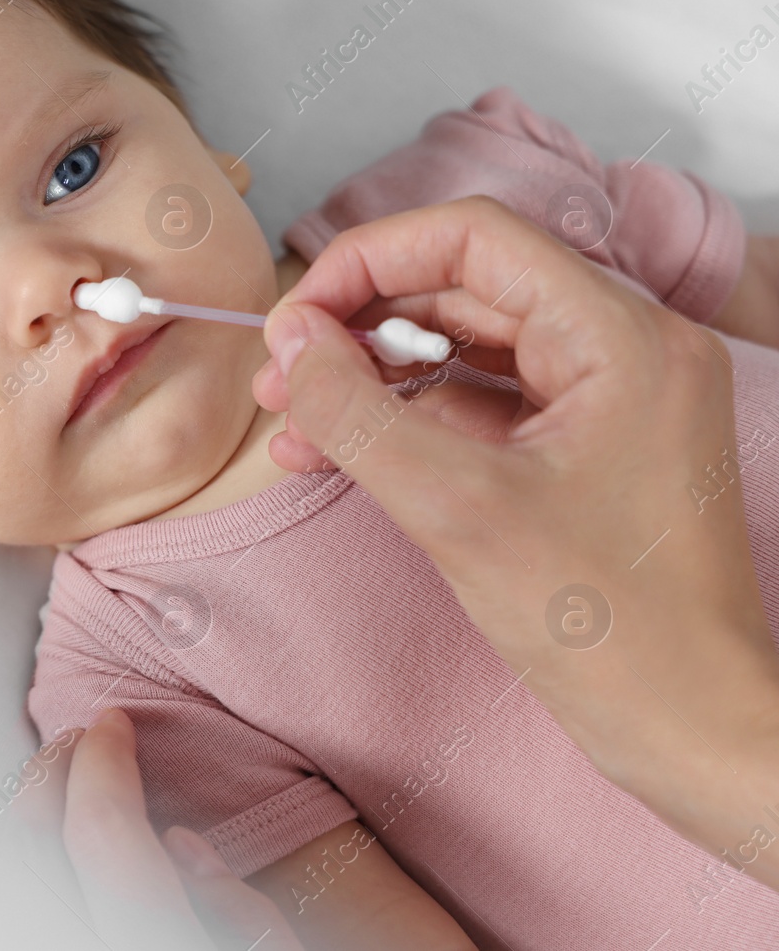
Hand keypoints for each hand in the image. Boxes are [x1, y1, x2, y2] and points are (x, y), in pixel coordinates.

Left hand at [17, 709, 303, 949]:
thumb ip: (245, 915)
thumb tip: (181, 847)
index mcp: (159, 941)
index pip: (104, 833)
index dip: (102, 761)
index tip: (113, 721)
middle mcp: (97, 947)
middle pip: (37, 844)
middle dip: (55, 771)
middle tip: (86, 735)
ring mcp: (63, 949)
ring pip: (16, 871)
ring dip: (38, 812)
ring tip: (73, 778)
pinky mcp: (52, 949)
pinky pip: (27, 899)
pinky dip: (35, 856)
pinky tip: (66, 841)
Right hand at [251, 195, 778, 887]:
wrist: (688, 730)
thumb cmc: (613, 630)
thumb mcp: (458, 510)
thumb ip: (358, 414)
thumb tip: (290, 342)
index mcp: (621, 337)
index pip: (476, 240)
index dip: (370, 260)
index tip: (297, 314)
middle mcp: (621, 350)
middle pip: (464, 289)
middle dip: (360, 325)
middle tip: (281, 372)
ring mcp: (602, 401)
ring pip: (463, 349)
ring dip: (371, 376)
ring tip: (292, 416)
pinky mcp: (577, 450)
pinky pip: (476, 407)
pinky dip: (404, 422)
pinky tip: (331, 451)